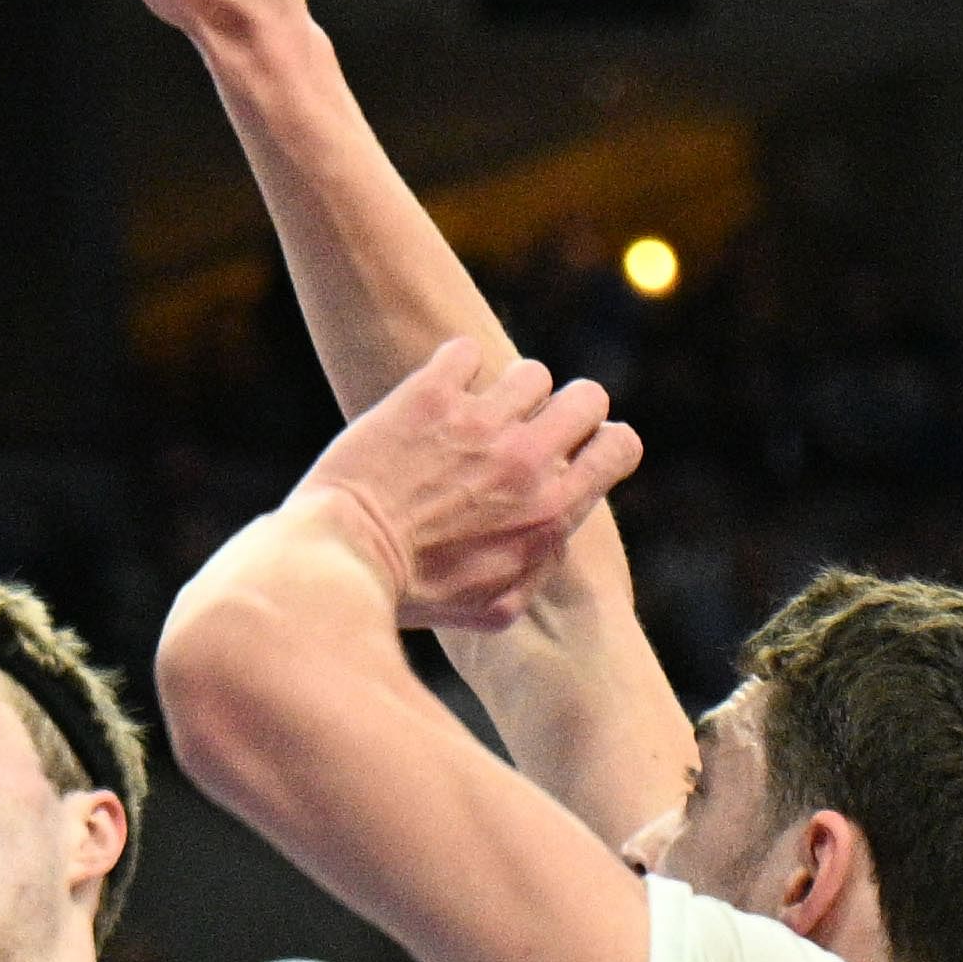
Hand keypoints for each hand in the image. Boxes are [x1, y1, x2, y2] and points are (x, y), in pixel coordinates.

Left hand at [295, 338, 641, 635]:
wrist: (342, 562)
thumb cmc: (418, 595)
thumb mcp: (496, 609)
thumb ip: (540, 566)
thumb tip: (557, 532)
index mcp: (552, 511)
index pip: (620, 446)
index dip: (601, 442)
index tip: (573, 451)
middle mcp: (527, 459)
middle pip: (587, 395)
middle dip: (564, 407)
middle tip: (526, 428)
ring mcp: (481, 422)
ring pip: (529, 372)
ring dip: (506, 393)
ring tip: (470, 421)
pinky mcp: (430, 395)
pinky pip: (465, 352)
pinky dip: (452, 370)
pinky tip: (431, 401)